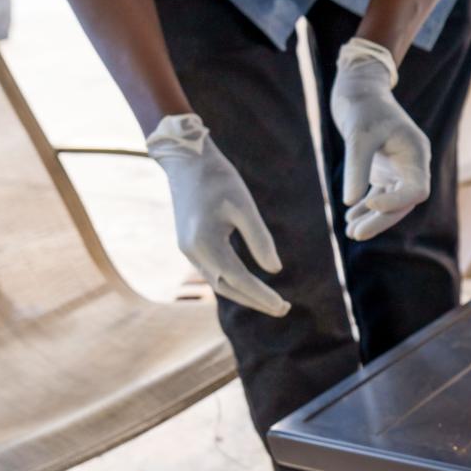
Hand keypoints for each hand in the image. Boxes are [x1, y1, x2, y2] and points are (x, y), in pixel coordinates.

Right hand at [146, 114, 288, 316]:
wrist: (186, 161)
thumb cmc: (219, 179)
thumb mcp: (245, 206)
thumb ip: (260, 239)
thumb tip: (275, 270)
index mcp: (206, 242)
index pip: (239, 279)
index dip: (262, 295)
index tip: (283, 306)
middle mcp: (193, 252)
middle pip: (227, 288)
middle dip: (255, 301)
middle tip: (284, 309)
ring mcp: (188, 250)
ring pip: (217, 284)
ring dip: (244, 295)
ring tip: (271, 301)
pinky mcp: (189, 245)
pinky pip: (212, 273)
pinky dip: (232, 283)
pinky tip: (250, 284)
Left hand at [330, 38, 430, 240]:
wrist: (359, 87)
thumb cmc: (362, 106)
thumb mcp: (357, 135)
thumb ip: (355, 169)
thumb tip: (349, 202)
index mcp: (416, 152)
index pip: (417, 190)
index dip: (396, 202)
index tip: (369, 204)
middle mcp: (412, 163)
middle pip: (404, 202)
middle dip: (381, 219)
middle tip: (355, 235)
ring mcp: (399, 168)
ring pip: (391, 202)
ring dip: (371, 217)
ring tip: (348, 231)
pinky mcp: (384, 170)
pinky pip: (379, 195)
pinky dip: (364, 207)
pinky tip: (349, 218)